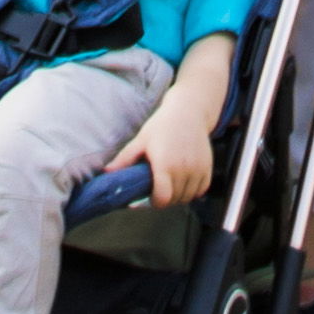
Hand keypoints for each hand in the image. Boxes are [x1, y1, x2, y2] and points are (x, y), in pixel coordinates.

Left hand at [124, 95, 215, 209]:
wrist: (189, 111)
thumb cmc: (162, 125)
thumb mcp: (141, 140)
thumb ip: (125, 159)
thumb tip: (106, 173)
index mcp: (165, 165)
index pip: (162, 199)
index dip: (154, 202)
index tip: (150, 196)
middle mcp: (184, 169)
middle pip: (174, 200)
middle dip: (165, 198)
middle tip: (158, 187)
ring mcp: (198, 169)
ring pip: (188, 197)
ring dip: (179, 195)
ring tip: (170, 182)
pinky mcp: (208, 168)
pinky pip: (201, 190)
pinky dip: (193, 190)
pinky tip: (184, 180)